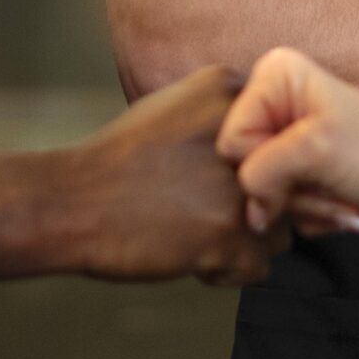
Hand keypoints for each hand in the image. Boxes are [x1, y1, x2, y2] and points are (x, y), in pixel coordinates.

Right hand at [62, 65, 288, 284]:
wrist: (73, 202)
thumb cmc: (117, 160)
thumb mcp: (172, 105)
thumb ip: (225, 113)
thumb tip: (271, 142)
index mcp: (228, 90)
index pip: (282, 132)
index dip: (258, 163)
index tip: (223, 174)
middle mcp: (245, 133)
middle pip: (285, 181)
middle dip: (255, 202)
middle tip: (205, 205)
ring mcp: (240, 187)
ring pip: (281, 227)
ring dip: (246, 238)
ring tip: (197, 229)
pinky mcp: (232, 236)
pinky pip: (259, 266)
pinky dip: (227, 268)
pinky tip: (191, 252)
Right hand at [219, 48, 358, 240]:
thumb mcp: (315, 150)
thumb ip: (261, 174)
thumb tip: (249, 213)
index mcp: (276, 77)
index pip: (232, 136)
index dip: (261, 162)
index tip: (300, 166)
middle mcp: (277, 103)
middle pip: (246, 166)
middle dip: (287, 189)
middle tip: (325, 184)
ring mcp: (289, 140)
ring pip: (264, 192)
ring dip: (305, 205)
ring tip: (341, 195)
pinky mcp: (301, 172)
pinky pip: (283, 205)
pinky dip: (314, 213)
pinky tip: (344, 205)